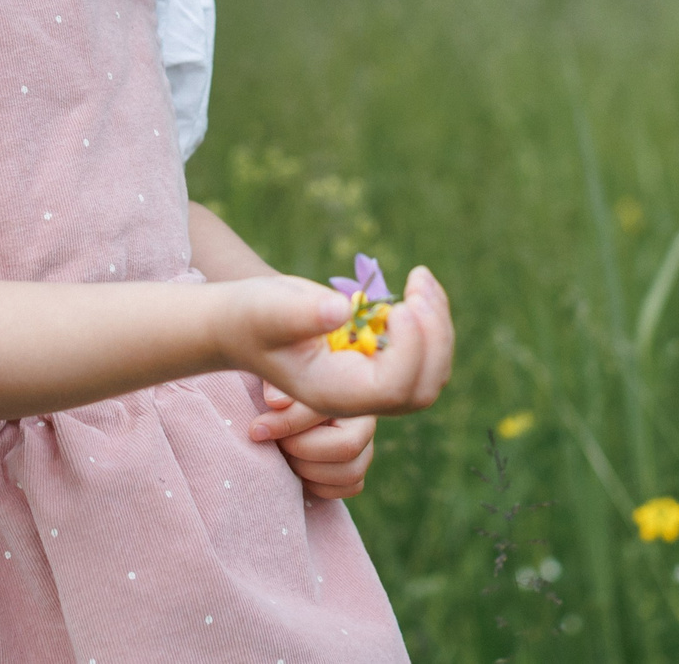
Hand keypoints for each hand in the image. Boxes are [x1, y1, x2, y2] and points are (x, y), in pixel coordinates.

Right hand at [214, 266, 454, 420]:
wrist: (241, 324)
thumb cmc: (249, 316)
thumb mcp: (267, 309)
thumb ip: (300, 314)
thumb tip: (342, 311)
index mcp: (334, 394)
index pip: (393, 388)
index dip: (410, 349)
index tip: (402, 305)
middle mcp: (358, 398)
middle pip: (421, 389)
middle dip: (434, 338)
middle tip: (419, 286)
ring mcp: (371, 383)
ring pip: (430, 372)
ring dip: (437, 325)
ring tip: (420, 280)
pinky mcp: (378, 363)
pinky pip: (423, 354)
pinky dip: (430, 320)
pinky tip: (418, 287)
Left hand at [250, 383, 377, 499]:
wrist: (287, 412)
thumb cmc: (282, 391)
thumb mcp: (277, 380)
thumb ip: (276, 386)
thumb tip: (274, 402)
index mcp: (347, 388)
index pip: (323, 410)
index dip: (287, 423)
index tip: (256, 429)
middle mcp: (364, 418)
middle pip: (346, 447)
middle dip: (302, 450)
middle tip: (278, 444)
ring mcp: (366, 446)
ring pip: (350, 472)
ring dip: (308, 470)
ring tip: (286, 456)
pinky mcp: (359, 469)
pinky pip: (350, 486)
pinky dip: (320, 485)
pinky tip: (299, 468)